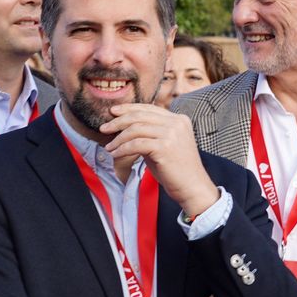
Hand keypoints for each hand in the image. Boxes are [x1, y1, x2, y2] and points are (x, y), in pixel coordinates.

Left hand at [101, 103, 219, 218]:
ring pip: (136, 129)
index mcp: (178, 119)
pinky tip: (115, 154)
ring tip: (109, 147)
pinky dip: (122, 149)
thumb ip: (150, 133)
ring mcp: (172, 134)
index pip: (148, 108)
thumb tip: (125, 127)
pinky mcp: (165, 147)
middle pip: (140, 116)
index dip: (128, 108)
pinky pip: (136, 144)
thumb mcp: (164, 145)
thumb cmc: (176, 170)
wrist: (192, 188)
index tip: (112, 112)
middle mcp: (176, 123)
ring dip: (118, 138)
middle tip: (104, 128)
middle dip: (118, 121)